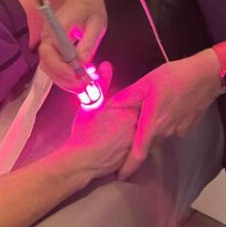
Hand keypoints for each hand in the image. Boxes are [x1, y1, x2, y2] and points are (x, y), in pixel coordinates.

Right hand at [38, 0, 107, 91]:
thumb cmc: (91, 6)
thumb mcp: (96, 23)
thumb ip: (89, 43)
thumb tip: (82, 63)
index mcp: (55, 29)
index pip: (49, 54)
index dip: (62, 70)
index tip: (78, 78)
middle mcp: (46, 37)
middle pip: (47, 65)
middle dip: (64, 80)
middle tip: (83, 88)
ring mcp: (47, 42)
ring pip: (49, 68)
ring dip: (64, 80)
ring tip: (82, 86)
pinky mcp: (52, 47)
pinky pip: (53, 64)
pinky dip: (64, 75)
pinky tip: (78, 79)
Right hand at [62, 63, 138, 178]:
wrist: (82, 161)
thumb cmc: (85, 133)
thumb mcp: (91, 105)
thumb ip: (102, 84)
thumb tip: (106, 65)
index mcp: (129, 112)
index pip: (140, 101)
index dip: (133, 102)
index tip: (121, 108)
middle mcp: (137, 127)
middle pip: (143, 117)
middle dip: (136, 116)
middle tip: (118, 122)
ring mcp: (137, 143)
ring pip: (141, 132)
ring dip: (136, 130)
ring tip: (118, 133)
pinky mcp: (134, 156)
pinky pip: (139, 146)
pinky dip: (134, 144)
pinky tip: (120, 144)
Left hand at [110, 53, 221, 180]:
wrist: (205, 76)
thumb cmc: (174, 78)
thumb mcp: (144, 83)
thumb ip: (126, 97)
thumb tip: (109, 106)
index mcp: (153, 124)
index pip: (138, 154)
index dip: (128, 168)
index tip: (120, 176)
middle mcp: (166, 133)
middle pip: (148, 143)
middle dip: (138, 142)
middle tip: (128, 134)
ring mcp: (179, 131)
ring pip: (160, 135)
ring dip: (153, 129)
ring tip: (150, 113)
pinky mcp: (188, 126)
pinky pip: (172, 129)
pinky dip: (165, 123)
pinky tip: (166, 107)